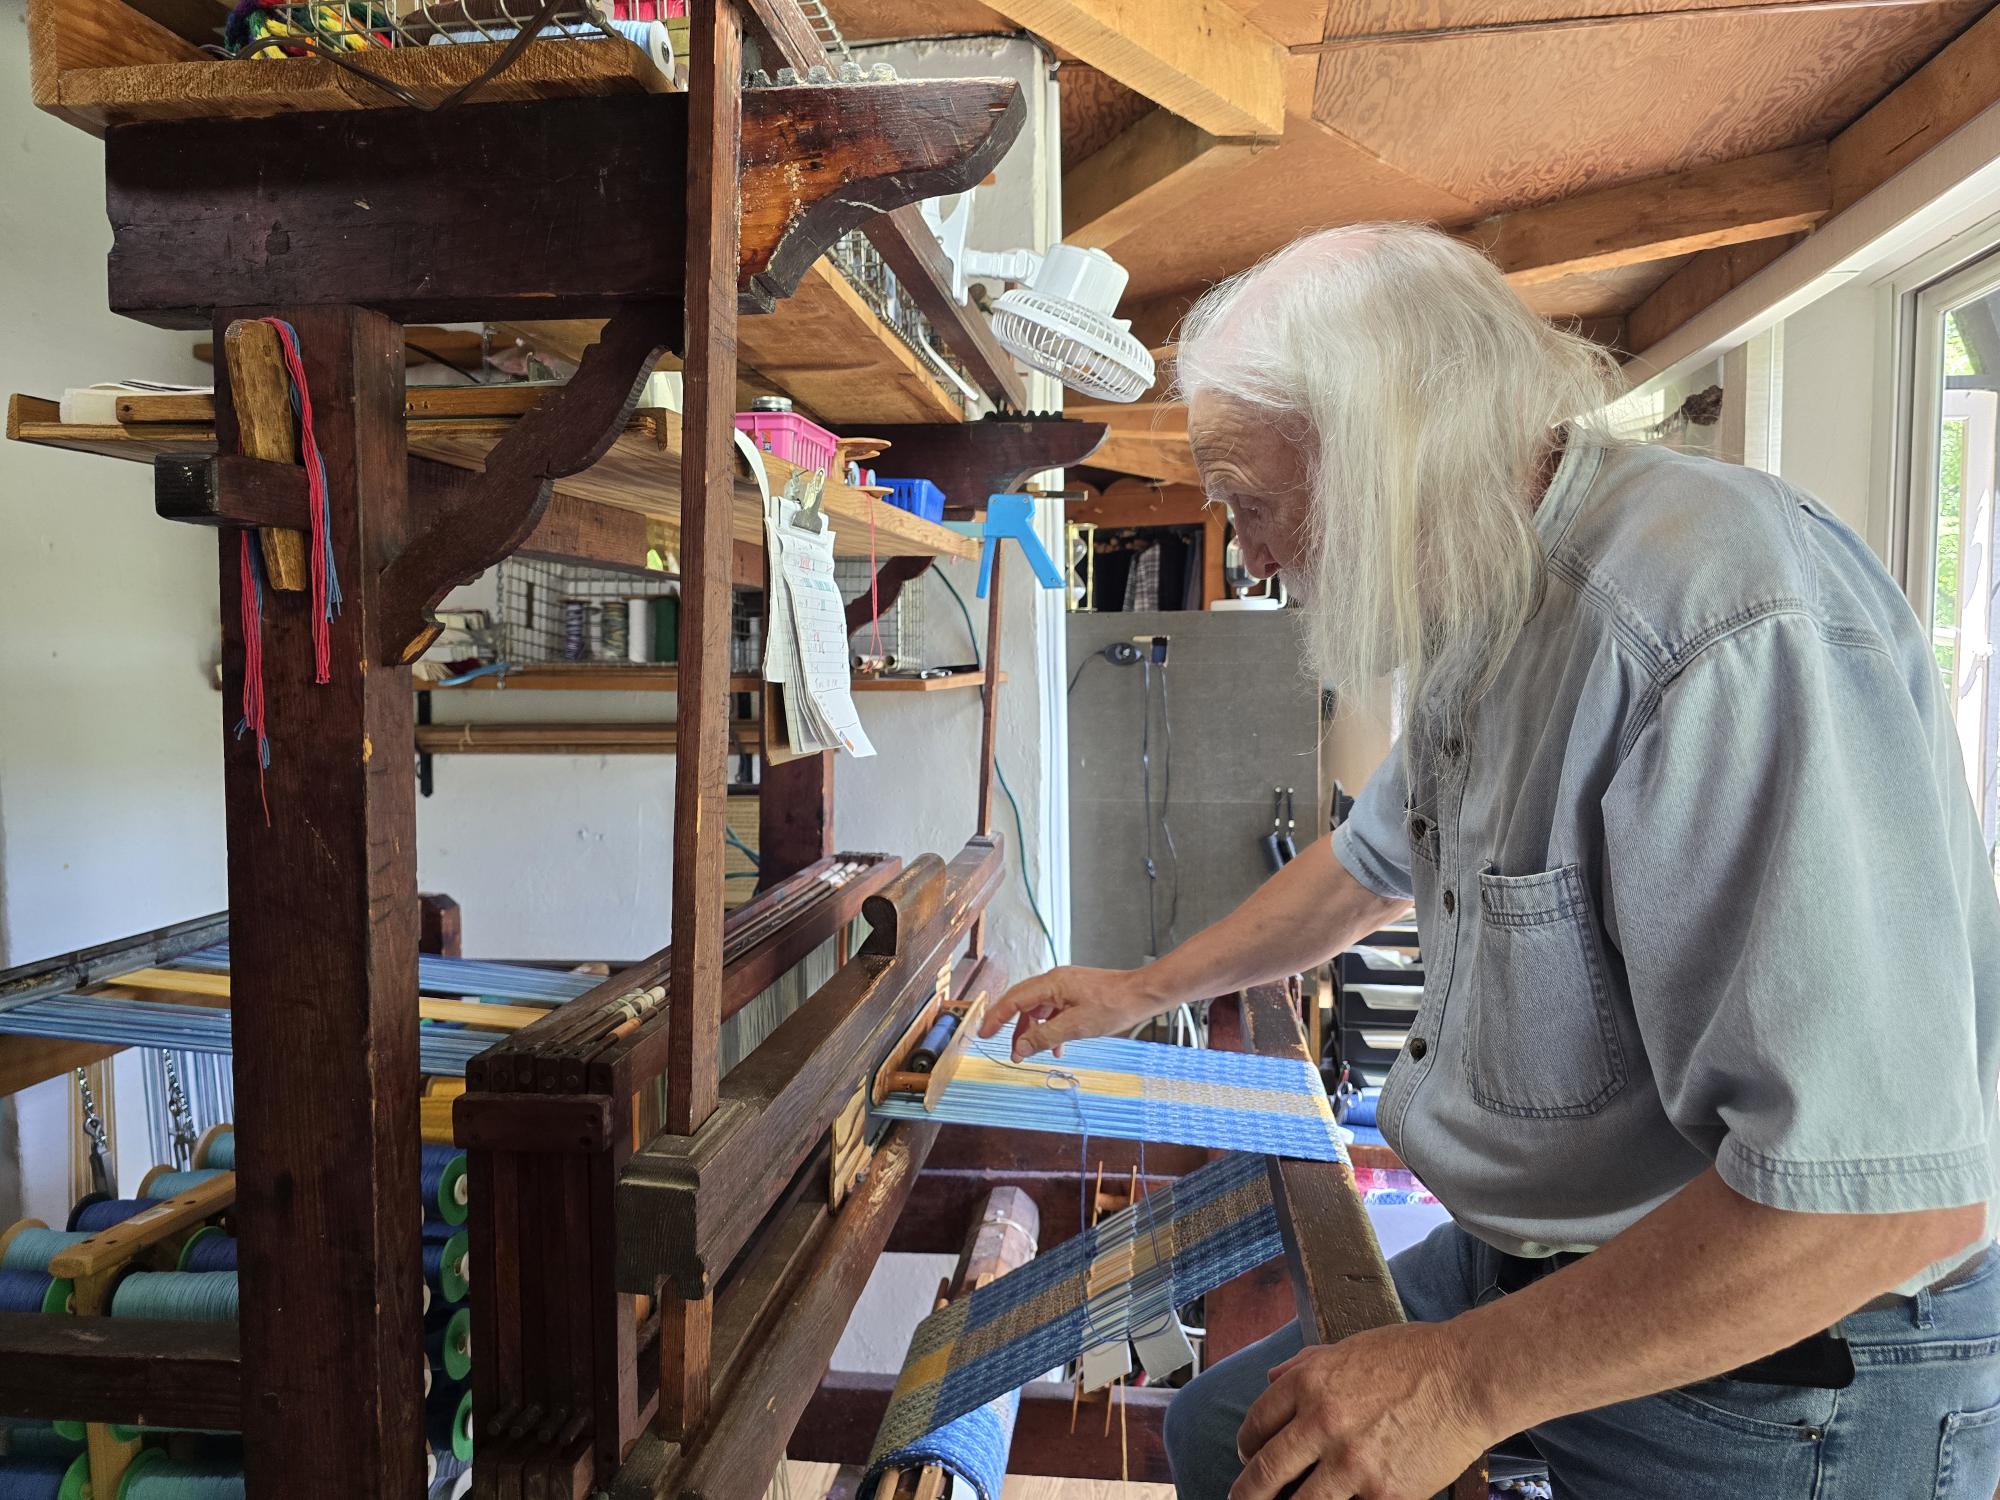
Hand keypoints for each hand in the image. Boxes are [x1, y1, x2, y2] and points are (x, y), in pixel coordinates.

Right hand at [976, 966, 1161, 1060]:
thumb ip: (1044, 1037)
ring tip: (1031, 1053)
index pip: (1013, 1000)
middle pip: (1022, 1004)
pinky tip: (1056, 1046)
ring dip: (1033, 1032)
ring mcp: (1065, 987)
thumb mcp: (1076, 1027)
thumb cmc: (1114, 1005)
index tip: (984, 1034)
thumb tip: (1020, 1048)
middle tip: (1007, 1050)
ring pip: (1038, 1009)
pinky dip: (1049, 1028)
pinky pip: (1053, 1011)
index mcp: (1051, 984)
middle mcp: (1054, 981)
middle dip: (1012, 1029)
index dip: (996, 1017)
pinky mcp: (1074, 994)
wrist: (1141, 994)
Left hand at [1232, 1324, 1493, 1499]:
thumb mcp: (1349, 1347)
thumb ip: (1306, 1365)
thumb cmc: (1414, 1357)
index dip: (1247, 1445)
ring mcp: (1351, 1464)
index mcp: (1309, 1383)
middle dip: (1247, 1493)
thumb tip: (1271, 1378)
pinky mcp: (1383, 1495)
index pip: (1257, 1423)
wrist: (1467, 1379)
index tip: (1247, 1455)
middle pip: (1265, 1471)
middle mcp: (1322, 1423)